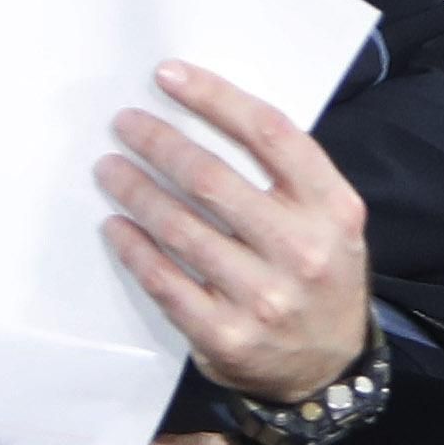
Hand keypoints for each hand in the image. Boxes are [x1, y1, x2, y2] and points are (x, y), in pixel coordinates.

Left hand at [101, 61, 373, 405]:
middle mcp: (302, 251)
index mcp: (333, 209)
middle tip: (126, 125)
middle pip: (212, 178)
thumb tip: (204, 117)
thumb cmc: (319, 275)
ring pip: (180, 228)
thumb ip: (287, 176)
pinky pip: (164, 281)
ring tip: (110, 169)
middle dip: (158, 143)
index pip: (269, 134)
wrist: (330, 368)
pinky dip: (134, 248)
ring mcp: (263, 298)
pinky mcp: (225, 336)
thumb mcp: (328, 220)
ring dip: (135, 191)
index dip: (214, 98)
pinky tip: (117, 226)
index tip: (168, 76)